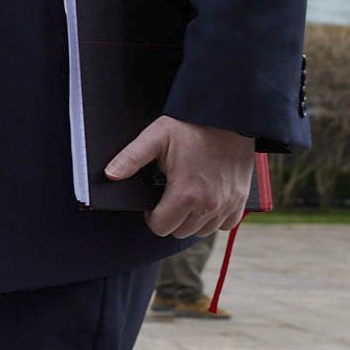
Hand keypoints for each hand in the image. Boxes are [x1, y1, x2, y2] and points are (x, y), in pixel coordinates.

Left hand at [105, 116, 255, 238]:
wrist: (229, 117)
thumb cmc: (191, 126)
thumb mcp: (156, 136)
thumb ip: (131, 158)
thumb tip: (110, 174)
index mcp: (186, 193)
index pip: (161, 228)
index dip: (152, 217)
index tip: (153, 202)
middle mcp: (209, 205)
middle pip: (180, 232)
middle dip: (170, 218)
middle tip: (169, 196)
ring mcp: (228, 204)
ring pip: (201, 231)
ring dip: (191, 220)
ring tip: (186, 197)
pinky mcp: (240, 201)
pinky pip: (224, 225)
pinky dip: (214, 218)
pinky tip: (206, 201)